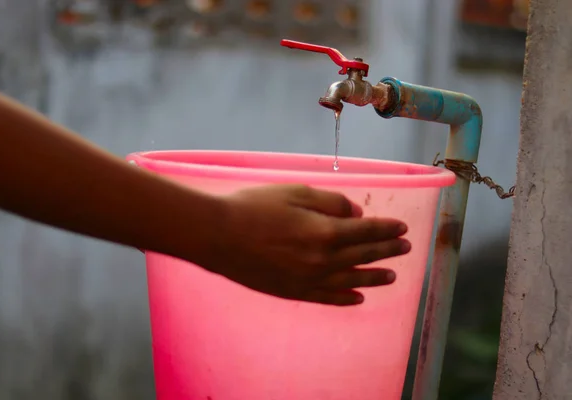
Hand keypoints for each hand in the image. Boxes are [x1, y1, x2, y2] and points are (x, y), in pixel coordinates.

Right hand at [198, 184, 410, 305]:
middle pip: (363, 256)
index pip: (366, 232)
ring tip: (392, 276)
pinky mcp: (293, 292)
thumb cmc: (255, 207)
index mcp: (325, 232)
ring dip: (374, 278)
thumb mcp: (295, 193)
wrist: (219, 236)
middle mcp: (323, 261)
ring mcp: (308, 280)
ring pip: (351, 281)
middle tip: (405, 249)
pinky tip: (357, 298)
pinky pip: (327, 298)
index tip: (402, 228)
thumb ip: (330, 203)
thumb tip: (356, 214)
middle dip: (387, 251)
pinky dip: (345, 298)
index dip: (386, 229)